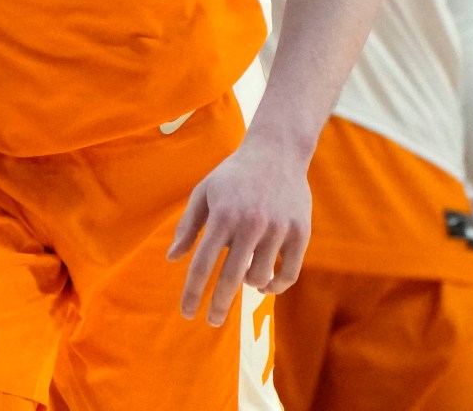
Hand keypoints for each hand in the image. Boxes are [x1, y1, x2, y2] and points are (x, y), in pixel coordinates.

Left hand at [168, 131, 309, 325]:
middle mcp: (250, 223)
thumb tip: (172, 258)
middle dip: (219, 305)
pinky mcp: (300, 231)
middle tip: (212, 321)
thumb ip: (188, 226)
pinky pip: (288, 273)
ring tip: (243, 278)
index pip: (202, 263)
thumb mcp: (204, 192)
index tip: (187, 313)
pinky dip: (276, 285)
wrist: (277, 151)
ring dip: (248, 284)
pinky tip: (266, 285)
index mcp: (222, 215)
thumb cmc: (234, 174)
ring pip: (259, 276)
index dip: (192, 292)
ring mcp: (278, 228)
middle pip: (230, 277)